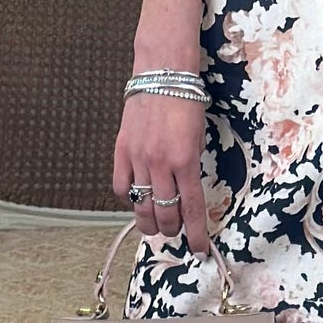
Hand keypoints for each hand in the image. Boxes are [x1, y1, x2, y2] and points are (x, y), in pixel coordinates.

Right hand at [114, 91, 212, 253]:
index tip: (199, 249)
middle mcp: (161, 164)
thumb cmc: (187, 100)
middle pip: (164, 213)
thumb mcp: (200, 135)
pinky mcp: (122, 150)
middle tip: (174, 234)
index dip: (196, 233)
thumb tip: (186, 186)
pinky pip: (122, 186)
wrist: (162, 73)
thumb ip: (192, 163)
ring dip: (149, 221)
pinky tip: (136, 199)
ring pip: (141, 204)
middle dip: (171, 230)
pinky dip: (129, 198)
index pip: (191, 208)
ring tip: (154, 227)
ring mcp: (138, 158)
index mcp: (186, 161)